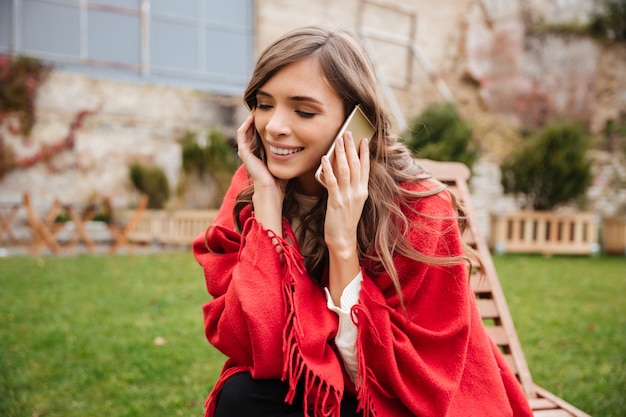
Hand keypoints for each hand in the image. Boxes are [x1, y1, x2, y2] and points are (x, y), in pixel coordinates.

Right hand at [237, 112, 284, 234]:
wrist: (272, 193)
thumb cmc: (282, 180)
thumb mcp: (288, 160)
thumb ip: (293, 152)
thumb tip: (307, 142)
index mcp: (262, 153)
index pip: (262, 133)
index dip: (266, 122)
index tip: (275, 112)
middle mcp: (253, 152)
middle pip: (253, 130)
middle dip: (259, 117)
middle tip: (265, 105)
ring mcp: (247, 152)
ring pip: (246, 130)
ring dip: (251, 118)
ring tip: (258, 106)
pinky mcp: (245, 154)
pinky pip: (242, 135)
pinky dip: (246, 124)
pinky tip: (253, 115)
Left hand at [321, 132, 369, 302]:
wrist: (343, 240)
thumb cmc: (345, 221)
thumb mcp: (353, 202)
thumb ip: (351, 187)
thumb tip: (343, 172)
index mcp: (363, 191)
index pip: (365, 168)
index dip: (364, 153)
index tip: (363, 139)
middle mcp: (357, 192)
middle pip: (355, 165)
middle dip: (352, 147)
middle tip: (348, 132)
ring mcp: (348, 196)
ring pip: (345, 170)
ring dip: (341, 153)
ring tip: (338, 140)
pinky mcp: (336, 202)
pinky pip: (332, 182)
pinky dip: (328, 169)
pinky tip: (324, 159)